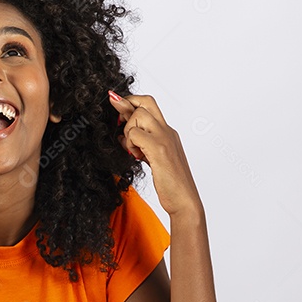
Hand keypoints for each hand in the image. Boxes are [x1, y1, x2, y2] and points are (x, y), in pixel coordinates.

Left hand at [109, 91, 202, 217]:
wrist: (184, 201)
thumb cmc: (170, 183)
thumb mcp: (152, 158)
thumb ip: (141, 145)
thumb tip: (122, 135)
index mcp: (167, 133)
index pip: (149, 106)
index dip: (131, 102)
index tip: (117, 106)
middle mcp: (167, 131)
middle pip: (146, 101)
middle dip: (126, 104)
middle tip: (117, 119)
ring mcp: (164, 138)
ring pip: (138, 115)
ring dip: (128, 130)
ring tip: (132, 149)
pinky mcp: (159, 149)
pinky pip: (135, 134)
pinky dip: (130, 143)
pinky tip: (135, 156)